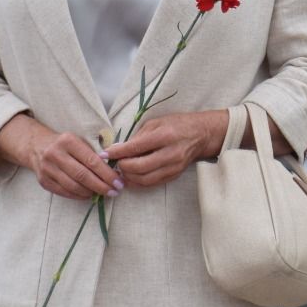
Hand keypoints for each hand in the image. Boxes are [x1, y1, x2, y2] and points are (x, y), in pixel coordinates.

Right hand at [0, 116, 122, 200]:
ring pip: (73, 186)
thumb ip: (95, 153)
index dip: (107, 174)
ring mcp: (47, 169)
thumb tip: (116, 169)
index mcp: (68, 141)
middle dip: (101, 186)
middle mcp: (55, 154)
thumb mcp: (79, 141)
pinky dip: (79, 195)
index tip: (119, 182)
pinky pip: (64, 192)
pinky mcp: (43, 181)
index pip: (91, 161)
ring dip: (91, 192)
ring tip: (104, 194)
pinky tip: (89, 195)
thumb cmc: (65, 144)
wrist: (37, 146)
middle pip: (82, 175)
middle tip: (114, 192)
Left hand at [101, 110, 223, 188]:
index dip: (117, 152)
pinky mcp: (174, 175)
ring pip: (144, 179)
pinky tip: (130, 177)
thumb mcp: (156, 122)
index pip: (135, 147)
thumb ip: (137, 136)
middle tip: (115, 162)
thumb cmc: (177, 124)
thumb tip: (118, 149)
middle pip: (139, 167)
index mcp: (165, 136)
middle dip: (122, 166)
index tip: (104, 154)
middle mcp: (170, 153)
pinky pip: (152, 183)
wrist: (201, 135)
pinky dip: (138, 182)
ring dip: (128, 176)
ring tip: (121, 170)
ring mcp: (174, 167)